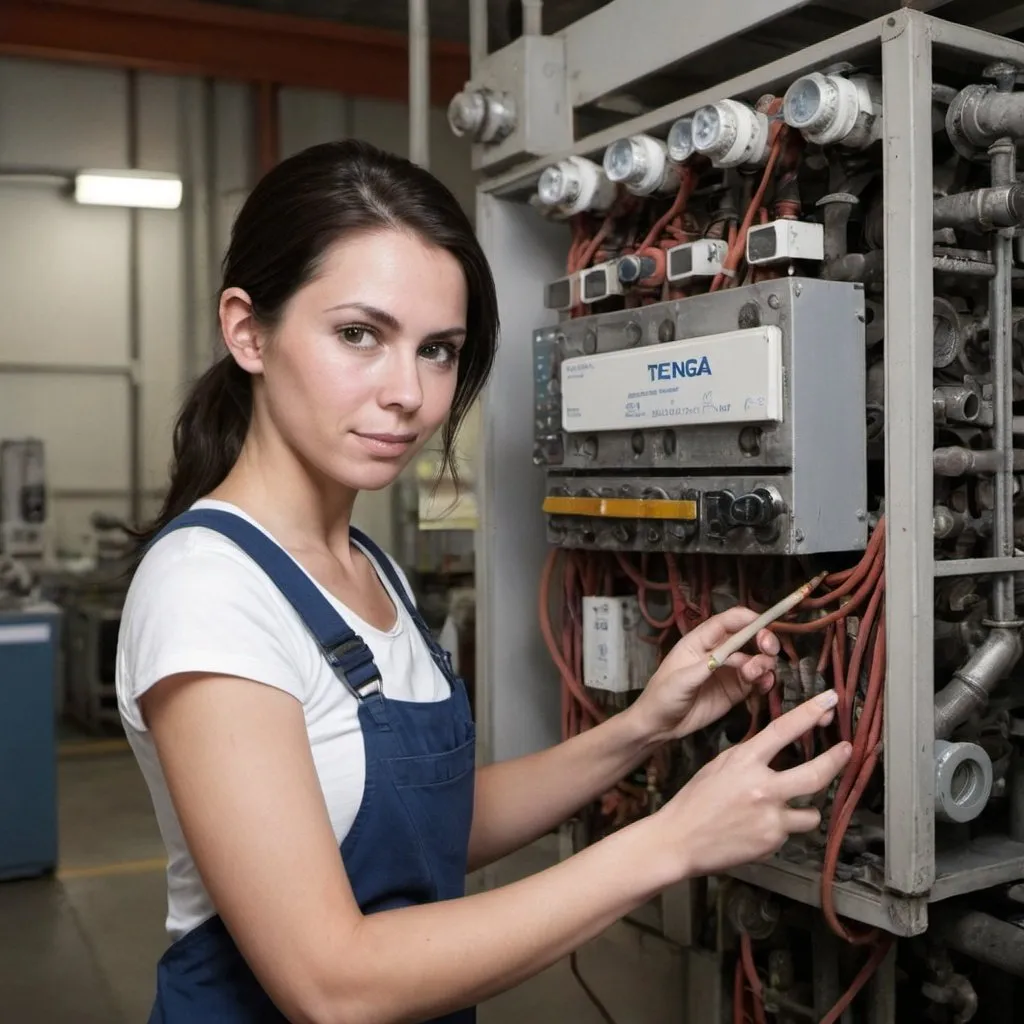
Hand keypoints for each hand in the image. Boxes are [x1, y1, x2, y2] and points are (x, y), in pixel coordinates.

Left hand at [628, 606, 779, 742]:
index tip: (765, 624)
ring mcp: (729, 671)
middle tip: (769, 649)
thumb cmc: (663, 696)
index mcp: (700, 641)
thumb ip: (708, 666)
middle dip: (763, 639)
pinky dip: (765, 680)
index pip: (728, 622)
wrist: (660, 725)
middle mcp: (718, 652)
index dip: (748, 619)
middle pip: (748, 636)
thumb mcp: (681, 680)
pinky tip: (764, 685)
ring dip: (764, 662)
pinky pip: (757, 680)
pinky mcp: (736, 689)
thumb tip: (735, 654)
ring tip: (756, 675)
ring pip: (756, 658)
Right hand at [652, 692, 850, 880]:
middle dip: (836, 761)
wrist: (680, 840)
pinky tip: (758, 828)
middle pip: (815, 774)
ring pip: (811, 812)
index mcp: (744, 761)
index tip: (830, 699)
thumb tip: (776, 748)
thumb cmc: (696, 799)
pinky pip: (791, 832)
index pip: (783, 730)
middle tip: (846, 751)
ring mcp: (770, 818)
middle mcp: (762, 788)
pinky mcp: (773, 843)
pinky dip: (782, 829)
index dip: (810, 713)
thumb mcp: (720, 765)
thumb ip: (750, 756)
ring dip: (804, 809)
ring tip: (784, 811)